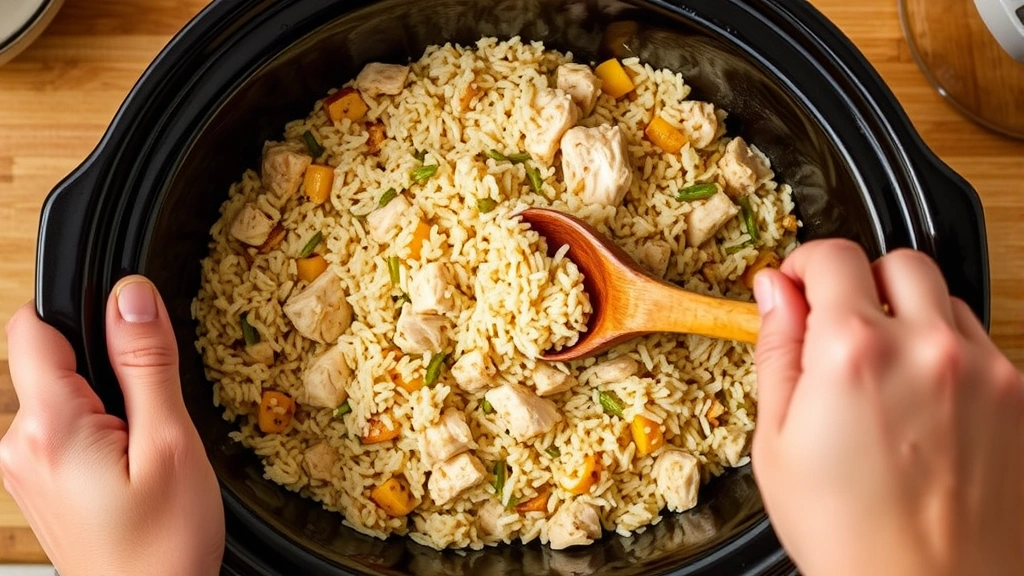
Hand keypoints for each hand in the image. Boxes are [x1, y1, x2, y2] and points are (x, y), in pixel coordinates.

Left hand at [0, 276, 223, 575]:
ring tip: (145, 448)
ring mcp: (23, 466)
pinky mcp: (37, 482)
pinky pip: (63, 427)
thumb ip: (145, 364)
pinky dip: (100, 430)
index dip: (85, 313)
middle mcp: (19, 444)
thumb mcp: (170, 444)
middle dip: (107, 366)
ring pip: (62, 393)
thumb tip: (130, 295)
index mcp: (48, 426)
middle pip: (50, 358)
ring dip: (107, 402)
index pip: (34, 325)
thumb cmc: (162, 548)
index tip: (131, 339)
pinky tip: (131, 465)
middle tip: (153, 414)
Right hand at [752, 240, 1023, 575]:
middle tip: (839, 322)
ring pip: (943, 297)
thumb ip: (776, 349)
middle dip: (862, 280)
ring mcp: (981, 369)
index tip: (797, 286)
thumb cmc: (844, 531)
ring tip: (883, 369)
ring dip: (909, 314)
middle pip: (898, 261)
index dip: (804, 265)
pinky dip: (946, 351)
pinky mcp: (1016, 395)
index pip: (834, 257)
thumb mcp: (775, 440)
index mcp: (853, 351)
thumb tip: (774, 291)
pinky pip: (979, 341)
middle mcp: (926, 346)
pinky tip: (920, 399)